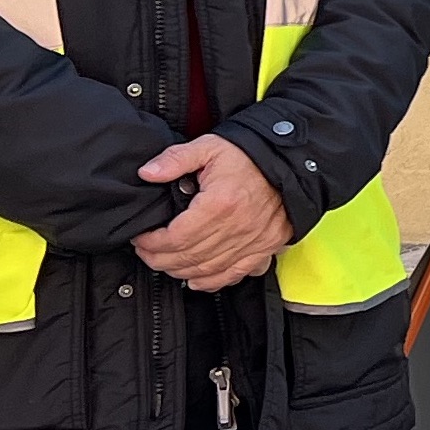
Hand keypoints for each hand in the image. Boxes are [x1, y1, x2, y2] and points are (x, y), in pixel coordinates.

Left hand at [135, 135, 292, 292]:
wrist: (288, 163)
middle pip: (188, 258)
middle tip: (146, 252)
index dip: (152, 243)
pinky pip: (235, 274)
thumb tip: (148, 173)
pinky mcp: (264, 248)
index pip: (176, 237)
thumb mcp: (208, 148)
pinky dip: (213, 282)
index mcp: (219, 204)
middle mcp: (236, 228)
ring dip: (181, 272)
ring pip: (208, 270)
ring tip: (166, 263)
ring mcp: (252, 241)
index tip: (140, 239)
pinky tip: (197, 279)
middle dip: (159, 259)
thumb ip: (175, 158)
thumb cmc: (249, 157)